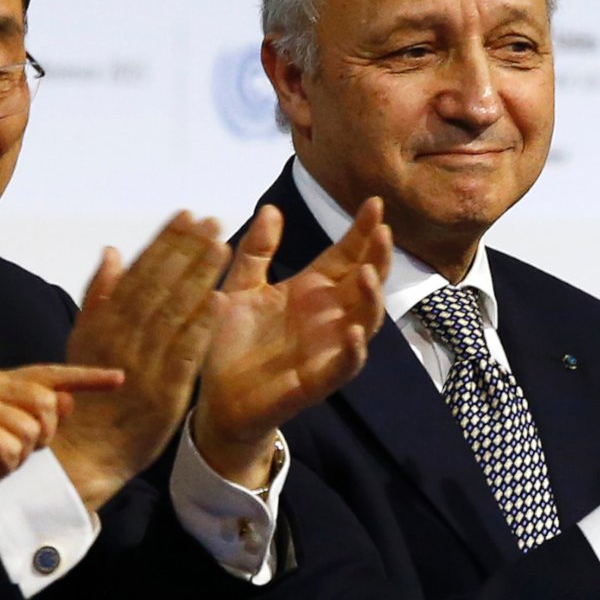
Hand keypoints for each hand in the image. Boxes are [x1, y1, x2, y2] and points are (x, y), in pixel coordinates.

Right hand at [0, 364, 121, 502]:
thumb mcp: (13, 439)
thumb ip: (38, 419)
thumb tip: (68, 400)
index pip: (48, 374)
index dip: (85, 377)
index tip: (120, 378)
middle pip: (46, 403)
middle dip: (42, 436)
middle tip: (15, 451)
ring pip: (30, 430)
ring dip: (19, 456)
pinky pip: (11, 450)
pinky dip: (4, 467)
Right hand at [58, 214, 233, 508]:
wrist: (84, 454)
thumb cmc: (86, 397)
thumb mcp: (83, 341)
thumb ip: (100, 296)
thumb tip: (114, 251)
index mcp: (104, 322)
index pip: (140, 271)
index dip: (165, 241)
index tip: (187, 214)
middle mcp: (123, 337)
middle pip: (158, 284)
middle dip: (186, 249)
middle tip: (211, 220)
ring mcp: (143, 364)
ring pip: (173, 311)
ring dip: (198, 276)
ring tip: (220, 245)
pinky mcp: (164, 393)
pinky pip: (184, 354)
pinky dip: (201, 325)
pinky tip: (219, 298)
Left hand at [190, 199, 390, 488]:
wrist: (216, 397)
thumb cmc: (231, 342)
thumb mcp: (240, 287)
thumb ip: (257, 251)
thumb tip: (272, 209)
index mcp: (310, 291)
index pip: (346, 255)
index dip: (362, 231)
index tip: (374, 202)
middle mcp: (327, 317)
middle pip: (365, 282)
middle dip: (378, 257)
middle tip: (383, 230)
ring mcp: (328, 349)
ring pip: (365, 321)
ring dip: (372, 298)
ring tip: (369, 272)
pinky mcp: (318, 381)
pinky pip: (344, 365)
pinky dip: (353, 350)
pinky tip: (353, 331)